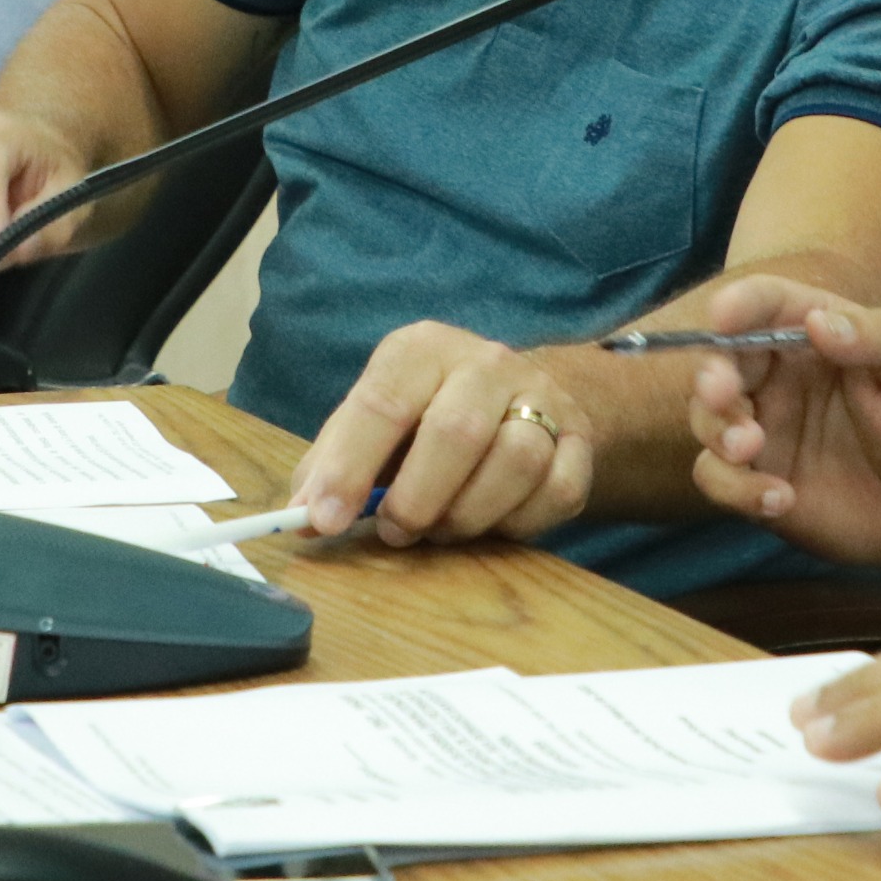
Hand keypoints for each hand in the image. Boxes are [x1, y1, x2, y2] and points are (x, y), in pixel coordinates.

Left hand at [294, 322, 594, 543]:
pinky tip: (493, 520)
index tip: (325, 521)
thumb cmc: (428, 415)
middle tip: (396, 531)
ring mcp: (540, 397)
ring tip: (443, 527)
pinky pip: (558, 489)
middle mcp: (484, 362)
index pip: (382, 402)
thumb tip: (301, 516)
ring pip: (515, 460)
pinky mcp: (579, 440)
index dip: (349, 467)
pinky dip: (518, 521)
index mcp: (421, 350)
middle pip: (456, 431)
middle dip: (417, 498)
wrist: (525, 398)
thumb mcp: (375, 422)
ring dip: (469, 513)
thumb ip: (332, 464)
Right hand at [683, 278, 880, 569]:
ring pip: (707, 417)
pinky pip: (717, 478)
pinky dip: (732, 487)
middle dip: (712, 373)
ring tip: (751, 449)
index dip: (741, 303)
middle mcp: (784, 378)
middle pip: (722, 359)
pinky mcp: (760, 483)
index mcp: (821, 336)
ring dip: (715, 429)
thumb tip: (821, 321)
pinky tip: (779, 499)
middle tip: (724, 393)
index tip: (723, 316)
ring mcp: (768, 431)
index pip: (769, 304)